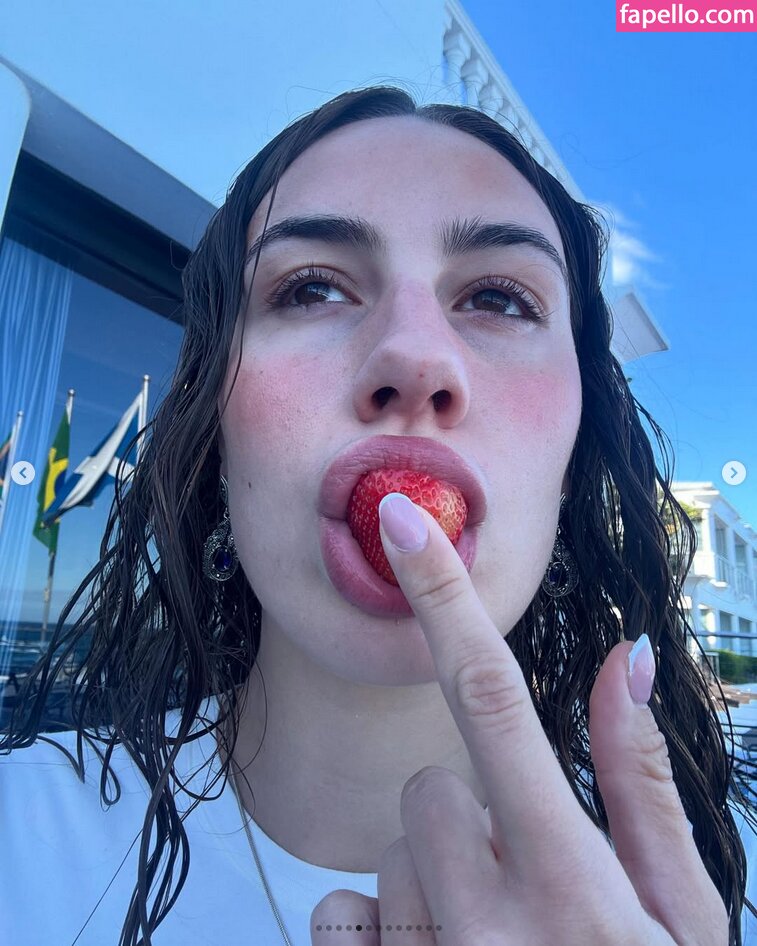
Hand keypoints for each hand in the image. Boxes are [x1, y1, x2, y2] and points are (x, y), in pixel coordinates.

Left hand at [311, 494, 728, 944]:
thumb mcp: (683, 916)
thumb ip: (641, 781)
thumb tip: (624, 659)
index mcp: (568, 875)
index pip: (490, 694)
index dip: (443, 594)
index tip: (400, 518)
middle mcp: (480, 917)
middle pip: (429, 788)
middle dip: (475, 820)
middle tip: (533, 891)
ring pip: (390, 854)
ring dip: (436, 884)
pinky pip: (339, 916)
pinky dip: (377, 930)